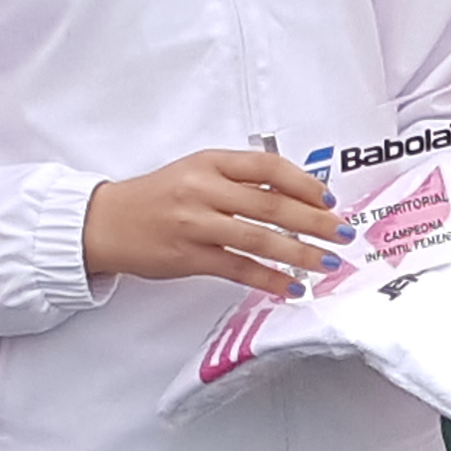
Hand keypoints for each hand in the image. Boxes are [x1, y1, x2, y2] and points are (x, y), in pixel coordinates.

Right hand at [85, 148, 337, 290]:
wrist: (106, 222)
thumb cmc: (157, 196)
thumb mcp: (197, 172)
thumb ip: (239, 180)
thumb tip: (294, 195)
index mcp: (210, 162)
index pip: (268, 167)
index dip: (303, 183)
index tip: (328, 199)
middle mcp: (204, 190)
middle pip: (271, 205)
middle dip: (315, 221)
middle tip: (343, 232)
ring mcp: (196, 224)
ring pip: (259, 239)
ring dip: (300, 253)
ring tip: (328, 263)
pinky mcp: (189, 256)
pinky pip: (239, 269)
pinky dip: (269, 279)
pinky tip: (291, 288)